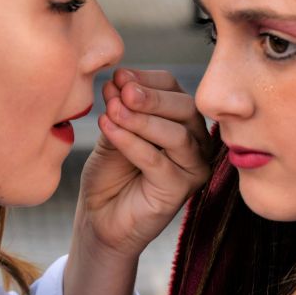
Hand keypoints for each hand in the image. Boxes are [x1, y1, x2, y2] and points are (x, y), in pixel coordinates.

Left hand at [82, 68, 211, 259]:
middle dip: (151, 97)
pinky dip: (131, 142)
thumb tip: (120, 79)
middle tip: (122, 90)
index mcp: (182, 121)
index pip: (174, 89)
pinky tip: (108, 128)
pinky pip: (157, 161)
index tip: (118, 76)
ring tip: (112, 110)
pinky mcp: (180, 191)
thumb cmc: (110, 174)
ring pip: (176, 135)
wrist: (99, 218)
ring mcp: (192, 168)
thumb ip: (120, 108)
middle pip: (184, 109)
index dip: (146, 80)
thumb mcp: (113, 131)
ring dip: (142, 119)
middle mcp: (196, 142)